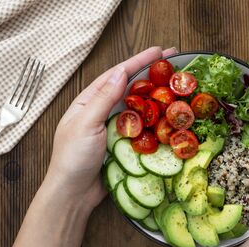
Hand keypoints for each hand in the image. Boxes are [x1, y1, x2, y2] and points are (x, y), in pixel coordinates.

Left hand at [42, 47, 176, 209]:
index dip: (137, 62)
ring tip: (176, 86)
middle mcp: (102, 112)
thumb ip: (103, 98)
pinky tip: (169, 116)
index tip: (158, 51)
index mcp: (88, 102)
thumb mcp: (86, 124)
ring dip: (156, 96)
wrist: (73, 193)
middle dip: (151, 75)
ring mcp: (114, 129)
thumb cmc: (73, 158)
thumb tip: (120, 71)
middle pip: (130, 88)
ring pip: (139, 108)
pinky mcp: (124, 145)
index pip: (116, 75)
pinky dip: (155, 121)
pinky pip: (143, 129)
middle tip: (174, 63)